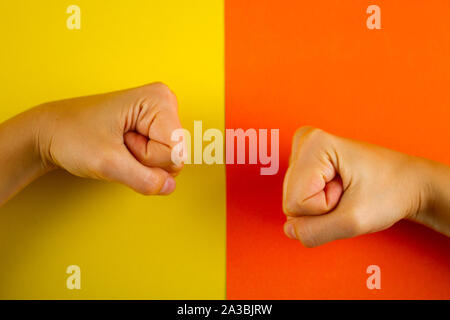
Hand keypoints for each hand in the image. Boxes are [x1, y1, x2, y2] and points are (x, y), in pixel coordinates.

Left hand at [34, 82, 182, 194]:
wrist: (51, 132)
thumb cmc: (72, 136)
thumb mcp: (107, 163)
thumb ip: (144, 179)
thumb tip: (169, 186)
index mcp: (159, 100)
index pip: (175, 152)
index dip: (147, 158)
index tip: (122, 143)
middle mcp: (164, 103)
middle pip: (175, 155)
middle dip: (145, 160)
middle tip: (119, 146)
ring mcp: (159, 115)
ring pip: (168, 160)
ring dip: (141, 162)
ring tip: (118, 145)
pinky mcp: (153, 127)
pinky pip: (160, 158)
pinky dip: (140, 160)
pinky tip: (122, 147)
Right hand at [283, 127, 449, 246]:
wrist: (409, 182)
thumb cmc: (391, 191)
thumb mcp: (354, 221)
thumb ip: (315, 231)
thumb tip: (289, 230)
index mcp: (313, 144)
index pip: (295, 203)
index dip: (325, 208)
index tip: (348, 193)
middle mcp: (304, 141)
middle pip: (291, 201)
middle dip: (322, 208)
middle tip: (348, 194)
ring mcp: (303, 151)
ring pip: (294, 201)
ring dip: (323, 206)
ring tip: (347, 191)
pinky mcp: (305, 162)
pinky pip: (299, 197)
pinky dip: (321, 202)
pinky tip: (339, 190)